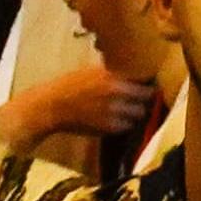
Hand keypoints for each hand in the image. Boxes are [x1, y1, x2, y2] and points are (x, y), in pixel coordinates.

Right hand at [0, 62, 157, 148]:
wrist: (52, 106)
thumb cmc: (69, 85)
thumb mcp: (92, 71)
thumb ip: (112, 74)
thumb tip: (130, 75)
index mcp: (112, 79)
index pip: (143, 84)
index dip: (148, 87)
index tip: (148, 88)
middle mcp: (116, 96)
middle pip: (145, 101)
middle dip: (143, 102)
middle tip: (139, 101)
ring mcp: (113, 114)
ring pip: (137, 116)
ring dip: (134, 114)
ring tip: (127, 111)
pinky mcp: (108, 128)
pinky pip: (126, 127)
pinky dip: (123, 124)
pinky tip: (115, 119)